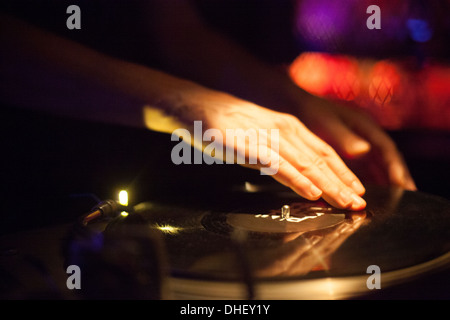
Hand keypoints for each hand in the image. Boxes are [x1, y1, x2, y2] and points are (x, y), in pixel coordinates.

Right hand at [145, 87, 366, 209]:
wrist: (196, 106)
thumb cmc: (228, 123)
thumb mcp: (261, 134)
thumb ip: (280, 150)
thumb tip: (299, 172)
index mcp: (289, 126)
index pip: (323, 152)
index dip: (343, 172)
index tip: (358, 191)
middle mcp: (284, 129)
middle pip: (320, 159)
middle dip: (343, 183)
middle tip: (359, 204)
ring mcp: (266, 136)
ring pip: (305, 163)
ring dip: (328, 184)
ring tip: (345, 203)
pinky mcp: (248, 145)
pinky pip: (277, 165)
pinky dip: (297, 179)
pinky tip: (311, 191)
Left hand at [297, 95, 415, 190]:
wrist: (295, 105)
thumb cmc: (310, 111)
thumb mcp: (326, 122)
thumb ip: (344, 136)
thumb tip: (363, 150)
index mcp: (364, 126)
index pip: (386, 149)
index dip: (395, 166)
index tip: (402, 183)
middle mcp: (364, 136)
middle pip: (386, 159)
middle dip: (397, 177)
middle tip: (407, 197)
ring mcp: (356, 146)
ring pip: (375, 167)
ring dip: (383, 183)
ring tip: (391, 202)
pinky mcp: (345, 154)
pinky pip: (359, 171)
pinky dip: (364, 183)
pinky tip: (365, 197)